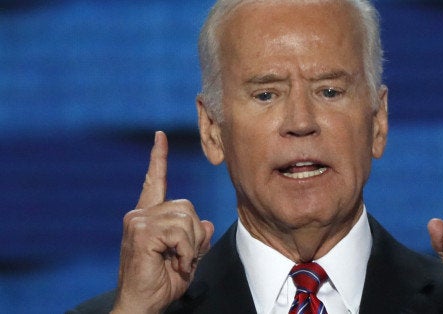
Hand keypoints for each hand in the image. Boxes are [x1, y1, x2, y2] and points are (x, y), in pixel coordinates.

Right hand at [112, 131, 213, 313]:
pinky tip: (174, 263)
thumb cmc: (160, 284)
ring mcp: (138, 221)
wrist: (142, 305)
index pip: (154, 182)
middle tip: (184, 257)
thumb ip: (195, 237)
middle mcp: (140, 215)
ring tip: (177, 262)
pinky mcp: (141, 231)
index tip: (160, 136)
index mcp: (148, 217)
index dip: (158, 158)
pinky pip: (181, 232)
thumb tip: (206, 223)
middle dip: (195, 234)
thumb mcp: (186, 257)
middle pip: (187, 206)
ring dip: (191, 245)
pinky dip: (186, 251)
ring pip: (187, 218)